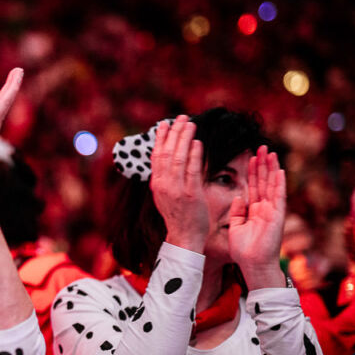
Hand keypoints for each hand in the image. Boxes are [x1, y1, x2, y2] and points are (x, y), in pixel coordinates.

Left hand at [0, 68, 22, 172]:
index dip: (3, 98)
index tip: (8, 89)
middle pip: (4, 101)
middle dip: (11, 86)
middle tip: (18, 72)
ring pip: (7, 97)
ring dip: (13, 83)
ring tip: (19, 71)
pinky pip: (6, 98)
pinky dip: (12, 87)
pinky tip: (16, 76)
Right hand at [149, 115, 208, 252]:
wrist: (184, 236)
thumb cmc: (178, 216)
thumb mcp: (164, 195)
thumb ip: (164, 178)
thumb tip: (164, 161)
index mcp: (156, 184)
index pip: (156, 156)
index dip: (160, 138)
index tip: (164, 124)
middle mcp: (163, 185)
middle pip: (167, 153)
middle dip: (174, 133)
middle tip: (181, 118)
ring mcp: (176, 190)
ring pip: (178, 158)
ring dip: (184, 139)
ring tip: (190, 124)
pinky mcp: (191, 194)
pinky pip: (192, 170)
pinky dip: (195, 155)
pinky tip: (198, 143)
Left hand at [228, 145, 286, 287]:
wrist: (252, 265)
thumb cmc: (244, 250)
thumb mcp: (236, 227)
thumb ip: (237, 211)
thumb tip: (238, 196)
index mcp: (254, 210)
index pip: (253, 186)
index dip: (252, 171)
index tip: (251, 157)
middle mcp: (264, 208)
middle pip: (264, 181)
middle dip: (262, 164)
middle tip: (261, 147)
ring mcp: (272, 211)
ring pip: (272, 185)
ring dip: (271, 169)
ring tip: (270, 152)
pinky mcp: (277, 216)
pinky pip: (279, 197)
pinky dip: (279, 183)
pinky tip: (279, 170)